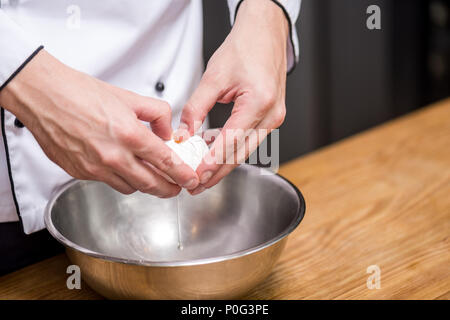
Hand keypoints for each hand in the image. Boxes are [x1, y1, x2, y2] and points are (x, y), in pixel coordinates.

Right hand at [0, 50, 199, 196]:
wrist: (43, 95)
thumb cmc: (80, 93)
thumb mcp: (128, 97)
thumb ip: (156, 114)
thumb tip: (167, 131)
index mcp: (129, 134)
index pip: (165, 161)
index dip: (182, 174)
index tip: (190, 180)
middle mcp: (113, 156)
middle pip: (150, 184)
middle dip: (168, 189)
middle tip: (176, 188)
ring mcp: (94, 168)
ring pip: (130, 187)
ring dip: (143, 184)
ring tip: (149, 175)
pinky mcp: (79, 173)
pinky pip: (107, 182)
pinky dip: (119, 177)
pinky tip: (121, 165)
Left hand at [175, 0, 288, 193]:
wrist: (265, 33)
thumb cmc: (245, 47)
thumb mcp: (214, 76)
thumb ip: (196, 108)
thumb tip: (183, 134)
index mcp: (259, 102)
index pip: (231, 142)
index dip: (211, 162)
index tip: (196, 176)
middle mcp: (272, 114)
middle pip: (240, 154)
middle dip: (217, 172)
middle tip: (196, 186)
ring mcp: (275, 118)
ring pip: (246, 150)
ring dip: (224, 164)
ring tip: (202, 175)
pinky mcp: (271, 117)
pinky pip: (250, 140)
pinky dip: (231, 149)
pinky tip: (214, 154)